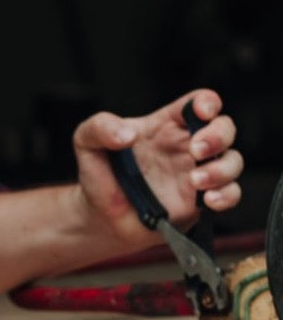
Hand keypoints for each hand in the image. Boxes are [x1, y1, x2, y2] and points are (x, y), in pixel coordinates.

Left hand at [73, 88, 242, 244]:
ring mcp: (196, 173)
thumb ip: (100, 127)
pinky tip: (208, 200)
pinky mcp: (200, 201)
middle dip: (219, 135)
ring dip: (222, 169)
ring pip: (232, 161)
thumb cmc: (99, 173)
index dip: (207, 102)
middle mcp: (185, 146)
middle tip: (196, 150)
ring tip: (195, 180)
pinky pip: (230, 194)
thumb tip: (126, 134)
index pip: (199, 103)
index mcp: (165, 125)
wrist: (100, 216)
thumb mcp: (87, 141)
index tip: (201, 112)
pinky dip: (227, 195)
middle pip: (224, 128)